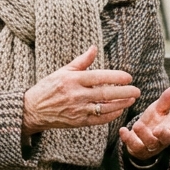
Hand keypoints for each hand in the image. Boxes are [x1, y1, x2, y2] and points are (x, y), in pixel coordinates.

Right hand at [22, 47, 138, 136]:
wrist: (32, 110)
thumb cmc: (48, 88)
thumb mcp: (63, 71)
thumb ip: (81, 61)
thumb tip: (94, 48)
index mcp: (72, 80)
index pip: (99, 77)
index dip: (115, 77)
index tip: (128, 77)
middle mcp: (76, 95)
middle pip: (105, 93)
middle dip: (124, 92)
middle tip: (137, 90)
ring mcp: (77, 110)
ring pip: (104, 108)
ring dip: (120, 104)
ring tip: (131, 99)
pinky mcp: (78, 122)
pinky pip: (98, 119)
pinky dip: (111, 115)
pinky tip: (119, 110)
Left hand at [120, 85, 169, 159]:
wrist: (139, 135)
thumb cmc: (153, 120)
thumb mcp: (159, 109)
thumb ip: (167, 100)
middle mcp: (163, 138)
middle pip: (166, 139)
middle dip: (163, 135)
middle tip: (158, 129)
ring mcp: (151, 145)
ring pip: (150, 143)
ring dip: (144, 135)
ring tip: (137, 125)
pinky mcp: (138, 149)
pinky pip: (134, 146)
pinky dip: (128, 138)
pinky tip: (123, 130)